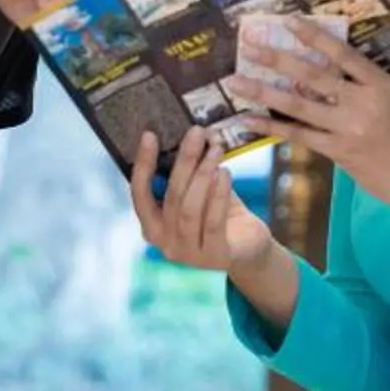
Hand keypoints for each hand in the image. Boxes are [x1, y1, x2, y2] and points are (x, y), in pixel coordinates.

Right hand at [131, 127, 278, 274]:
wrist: (249, 247)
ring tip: (215, 149)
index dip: (143, 164)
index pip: (140, 194)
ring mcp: (188, 254)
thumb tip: (191, 135)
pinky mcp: (214, 257)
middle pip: (171, 196)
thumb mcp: (199, 192)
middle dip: (184, 161)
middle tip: (196, 133)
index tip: (149, 135)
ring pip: (189, 208)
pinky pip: (213, 221)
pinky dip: (218, 194)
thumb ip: (189, 173)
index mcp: (152, 226)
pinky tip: (225, 173)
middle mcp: (164, 243)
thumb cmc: (219, 214)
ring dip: (203, 174)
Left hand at [222, 20, 389, 224]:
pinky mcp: (337, 151)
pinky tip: (248, 119)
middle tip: (249, 44)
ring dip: (263, 91)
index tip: (288, 21)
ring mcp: (348, 128)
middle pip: (313, 75)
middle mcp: (362, 102)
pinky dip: (271, 126)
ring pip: (299, 105)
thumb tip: (321, 62)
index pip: (343, 53)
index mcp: (379, 83)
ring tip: (235, 80)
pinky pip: (298, 135)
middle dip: (277, 58)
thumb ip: (361, 81)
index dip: (314, 36)